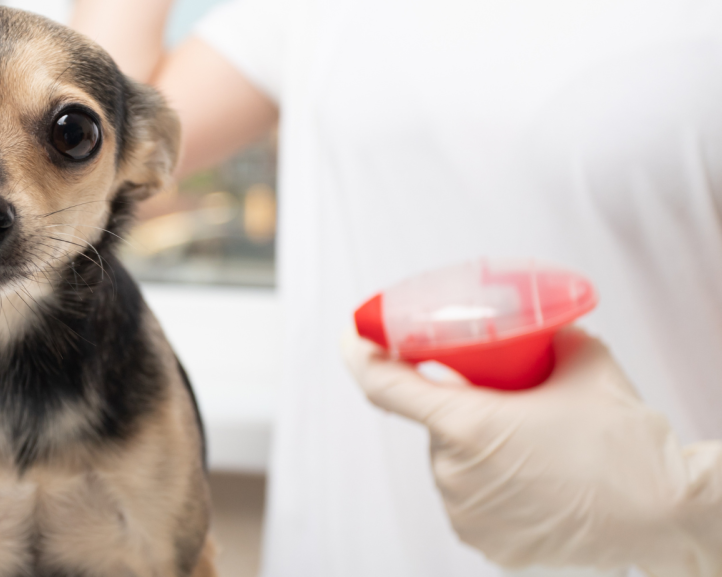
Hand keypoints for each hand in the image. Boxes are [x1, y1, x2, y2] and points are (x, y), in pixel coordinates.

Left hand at [342, 327, 721, 575]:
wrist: (665, 514)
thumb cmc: (624, 445)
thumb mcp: (585, 363)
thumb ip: (548, 336)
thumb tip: (536, 326)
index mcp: (467, 425)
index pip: (385, 385)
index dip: (360, 355)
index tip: (354, 337)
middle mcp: (454, 473)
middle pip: (435, 424)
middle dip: (462, 408)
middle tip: (510, 401)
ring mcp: (467, 514)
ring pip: (453, 463)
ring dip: (477, 448)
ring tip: (536, 448)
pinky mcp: (486, 543)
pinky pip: (471, 499)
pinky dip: (490, 485)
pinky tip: (533, 480)